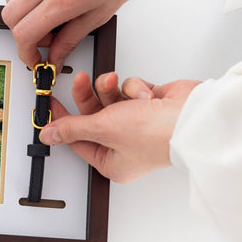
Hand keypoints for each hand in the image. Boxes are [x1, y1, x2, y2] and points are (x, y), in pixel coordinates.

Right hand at [2, 0, 151, 69]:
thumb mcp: (101, 12)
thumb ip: (72, 37)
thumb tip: (56, 54)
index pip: (24, 33)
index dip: (26, 53)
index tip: (35, 58)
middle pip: (10, 16)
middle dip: (23, 34)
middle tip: (45, 39)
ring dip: (23, 13)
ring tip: (49, 16)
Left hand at [39, 72, 200, 182]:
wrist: (193, 116)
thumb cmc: (156, 134)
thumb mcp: (102, 129)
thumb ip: (72, 128)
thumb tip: (48, 135)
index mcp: (112, 162)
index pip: (77, 139)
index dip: (62, 120)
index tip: (50, 104)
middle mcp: (125, 145)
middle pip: (93, 117)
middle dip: (88, 96)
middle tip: (81, 80)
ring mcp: (138, 124)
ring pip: (110, 99)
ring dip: (111, 88)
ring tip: (116, 84)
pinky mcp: (149, 105)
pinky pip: (129, 90)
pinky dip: (134, 88)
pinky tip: (144, 94)